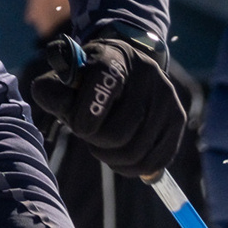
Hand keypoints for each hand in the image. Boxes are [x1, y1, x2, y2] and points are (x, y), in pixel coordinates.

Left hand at [27, 34, 186, 177]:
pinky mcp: (177, 116)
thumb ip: (51, 92)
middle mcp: (146, 73)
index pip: (105, 83)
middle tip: (91, 139)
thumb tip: (57, 102)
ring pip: (138, 152)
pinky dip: (134, 169)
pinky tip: (122, 158)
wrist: (122, 69)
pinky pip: (157, 160)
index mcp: (113, 57)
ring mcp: (166, 95)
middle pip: (120, 132)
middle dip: (98, 145)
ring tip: (103, 148)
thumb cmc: (85, 82)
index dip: (87, 116)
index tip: (79, 127)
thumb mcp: (63, 80)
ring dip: (113, 160)